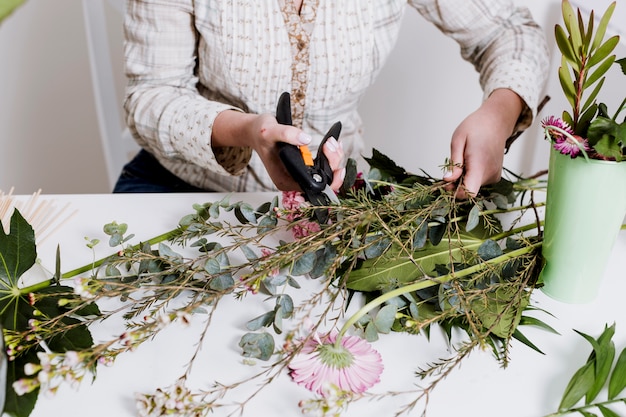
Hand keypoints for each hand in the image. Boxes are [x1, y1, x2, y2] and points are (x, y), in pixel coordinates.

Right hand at [212, 111, 344, 190]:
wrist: (255, 132)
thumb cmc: (260, 133)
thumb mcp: (269, 130)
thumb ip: (286, 134)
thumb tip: (306, 140)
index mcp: (285, 180)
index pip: (314, 186)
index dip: (329, 177)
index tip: (336, 162)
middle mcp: (293, 181)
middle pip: (323, 181)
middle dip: (333, 162)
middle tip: (330, 143)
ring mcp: (299, 174)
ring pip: (325, 173)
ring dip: (334, 157)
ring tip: (332, 141)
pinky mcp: (303, 166)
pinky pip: (322, 166)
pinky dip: (330, 155)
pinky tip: (333, 144)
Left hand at [443, 89, 523, 198]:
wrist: (496, 121)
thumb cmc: (475, 127)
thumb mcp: (458, 140)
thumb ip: (454, 162)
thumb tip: (448, 180)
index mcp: (480, 165)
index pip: (469, 193)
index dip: (455, 192)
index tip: (447, 182)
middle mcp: (490, 173)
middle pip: (468, 190)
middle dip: (456, 182)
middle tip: (453, 166)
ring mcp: (494, 176)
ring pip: (473, 186)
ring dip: (464, 177)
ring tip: (465, 159)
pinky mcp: (495, 176)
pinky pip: (478, 182)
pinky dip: (471, 176)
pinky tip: (472, 162)